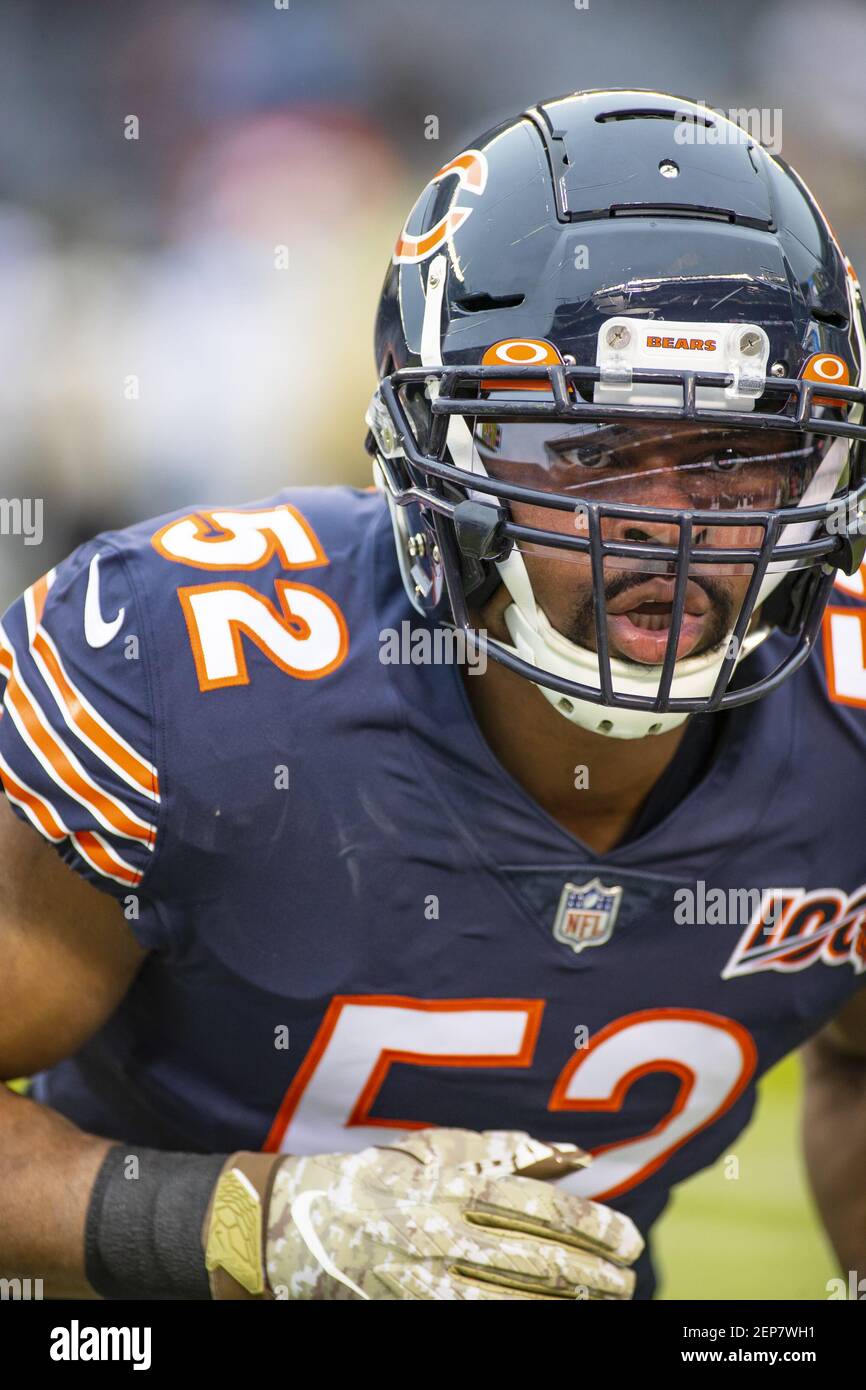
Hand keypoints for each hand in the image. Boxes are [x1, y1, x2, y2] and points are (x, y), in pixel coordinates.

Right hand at [263, 1127, 642, 1299]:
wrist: (306, 1218)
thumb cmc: (390, 1173)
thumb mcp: (447, 1146)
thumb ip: (514, 1151)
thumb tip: (581, 1157)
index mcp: (458, 1181)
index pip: (542, 1208)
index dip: (593, 1226)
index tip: (630, 1238)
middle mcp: (445, 1228)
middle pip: (536, 1258)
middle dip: (592, 1273)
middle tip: (629, 1280)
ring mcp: (428, 1274)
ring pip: (514, 1296)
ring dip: (568, 1303)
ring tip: (605, 1302)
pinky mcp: (416, 1305)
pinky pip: (480, 1315)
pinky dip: (524, 1316)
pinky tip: (555, 1316)